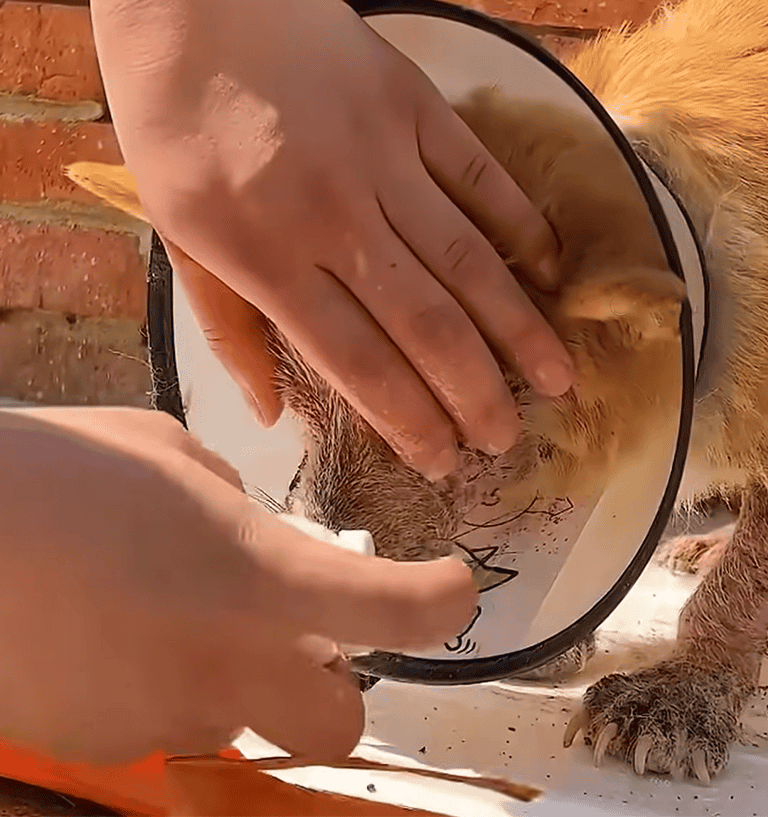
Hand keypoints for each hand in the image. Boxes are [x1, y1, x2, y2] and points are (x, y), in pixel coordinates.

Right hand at [0, 407, 475, 764]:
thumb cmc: (60, 469)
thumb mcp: (169, 454)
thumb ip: (233, 500)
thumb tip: (251, 527)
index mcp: (257, 575)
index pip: (392, 612)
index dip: (439, 604)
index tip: (451, 587)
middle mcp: (226, 663)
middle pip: (337, 723)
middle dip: (329, 681)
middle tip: (289, 625)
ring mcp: (163, 715)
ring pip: (238, 713)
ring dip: (229, 668)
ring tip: (158, 601)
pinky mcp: (104, 742)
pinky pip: (163, 715)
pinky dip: (159, 678)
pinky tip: (109, 624)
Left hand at [87, 0, 573, 477]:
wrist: (195, 6)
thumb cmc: (176, 132)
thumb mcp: (176, 240)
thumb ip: (228, 330)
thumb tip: (269, 417)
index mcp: (267, 257)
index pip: (356, 361)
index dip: (409, 419)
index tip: (443, 460)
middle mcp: (334, 216)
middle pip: (424, 324)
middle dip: (474, 393)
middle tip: (507, 440)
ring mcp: (382, 157)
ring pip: (468, 261)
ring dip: (517, 327)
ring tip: (555, 379)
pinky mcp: (413, 105)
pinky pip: (482, 176)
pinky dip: (521, 225)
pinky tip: (551, 270)